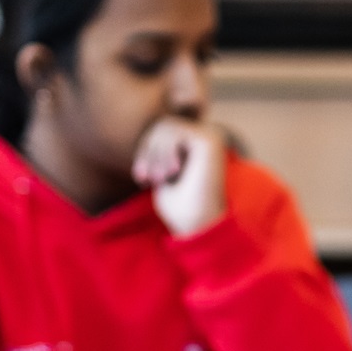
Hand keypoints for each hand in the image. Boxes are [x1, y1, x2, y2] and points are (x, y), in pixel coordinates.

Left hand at [135, 117, 227, 236]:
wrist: (198, 225)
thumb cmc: (179, 206)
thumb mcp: (161, 172)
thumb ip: (159, 150)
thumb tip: (153, 128)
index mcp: (197, 147)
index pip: (162, 132)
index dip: (145, 152)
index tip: (140, 178)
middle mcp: (207, 138)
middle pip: (162, 125)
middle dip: (147, 151)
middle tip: (145, 179)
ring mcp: (211, 137)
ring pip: (166, 125)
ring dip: (155, 154)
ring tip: (159, 178)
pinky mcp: (210, 140)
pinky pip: (174, 130)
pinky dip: (165, 151)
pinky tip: (173, 172)